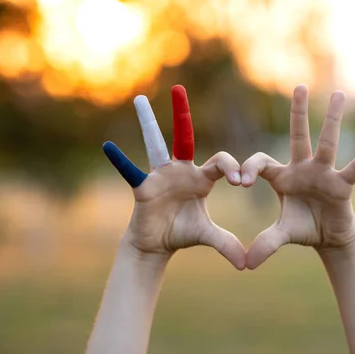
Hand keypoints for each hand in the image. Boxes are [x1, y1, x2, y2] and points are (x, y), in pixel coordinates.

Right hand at [103, 86, 245, 269]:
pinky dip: (121, 162)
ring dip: (148, 122)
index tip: (241, 182)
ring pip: (154, 144)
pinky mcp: (144, 186)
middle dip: (182, 114)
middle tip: (179, 89)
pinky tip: (108, 147)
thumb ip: (226, 244)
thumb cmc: (183, 233)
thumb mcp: (207, 236)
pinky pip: (131, 172)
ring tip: (139, 99)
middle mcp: (181, 170)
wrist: (158, 244)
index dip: (233, 168)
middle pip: (183, 137)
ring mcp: (160, 175)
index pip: (220, 162)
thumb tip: (246, 264)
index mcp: (201, 178)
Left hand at [241, 85, 354, 268]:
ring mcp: (324, 174)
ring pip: (328, 143)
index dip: (250, 168)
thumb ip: (265, 243)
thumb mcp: (281, 235)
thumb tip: (246, 264)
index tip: (242, 182)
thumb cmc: (303, 228)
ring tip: (339, 94)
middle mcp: (303, 169)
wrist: (327, 238)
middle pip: (298, 136)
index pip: (262, 162)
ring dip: (333, 120)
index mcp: (283, 177)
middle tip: (298, 86)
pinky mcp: (342, 186)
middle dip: (297, 113)